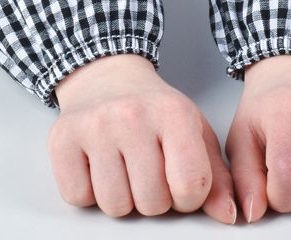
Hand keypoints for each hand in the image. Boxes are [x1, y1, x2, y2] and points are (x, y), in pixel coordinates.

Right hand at [49, 53, 236, 222]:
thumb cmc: (153, 109)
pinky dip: (88, 191)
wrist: (106, 76)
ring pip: (114, 205)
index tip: (179, 179)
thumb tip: (228, 214)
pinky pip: (79, 197)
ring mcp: (95, 125)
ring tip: (123, 166)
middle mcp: (132, 115)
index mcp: (173, 113)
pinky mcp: (62, 138)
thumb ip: (217, 176)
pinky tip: (98, 164)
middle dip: (154, 197)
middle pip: (151, 203)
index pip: (190, 186)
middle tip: (148, 168)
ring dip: (121, 196)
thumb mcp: (194, 132)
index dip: (188, 196)